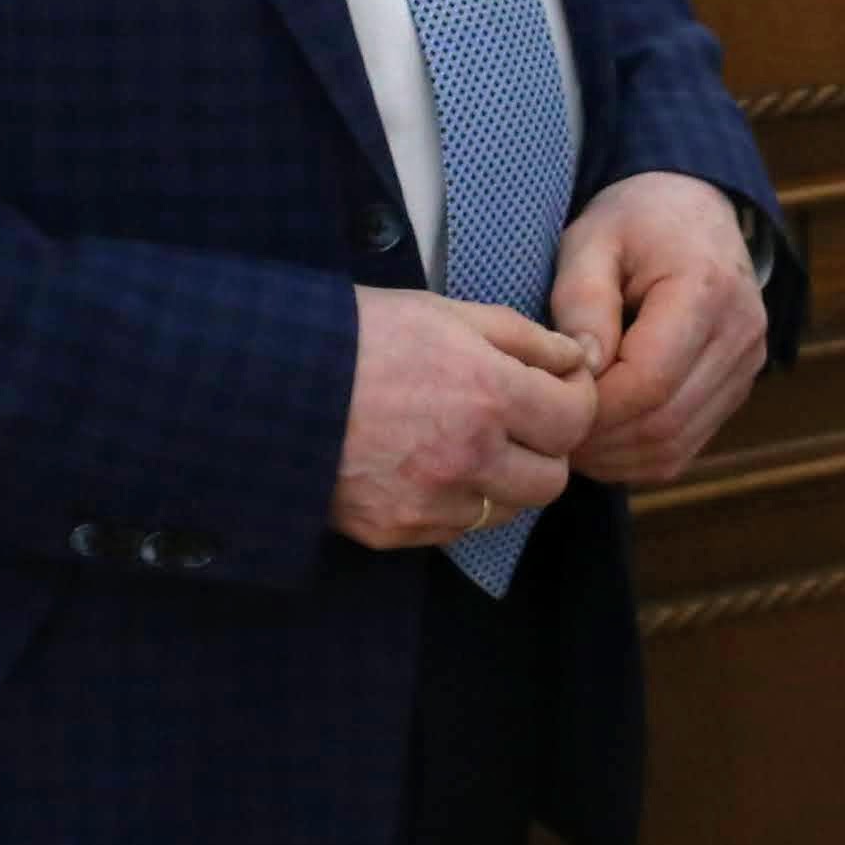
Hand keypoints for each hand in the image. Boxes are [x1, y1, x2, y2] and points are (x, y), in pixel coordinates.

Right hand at [332, 289, 593, 550]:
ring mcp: (431, 502)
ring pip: (506, 510)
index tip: (558, 388)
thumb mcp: (444, 312)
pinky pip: (454, 529)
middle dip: (545, 449)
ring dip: (502, 481)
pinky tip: (425, 464)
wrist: (267, 383)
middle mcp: (468, 458)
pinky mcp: (396, 532)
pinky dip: (454, 502)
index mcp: (488, 394)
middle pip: (551, 479)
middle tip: (518, 421)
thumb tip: (578, 359)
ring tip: (466, 442)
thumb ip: (523, 339)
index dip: (575, 401)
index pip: (575, 420)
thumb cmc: (358, 335)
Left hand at [544, 171, 768, 489]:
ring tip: (568, 435)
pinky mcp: (739, 387)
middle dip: (599, 439)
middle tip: (548, 429)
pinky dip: (637, 456)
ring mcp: (747, 365)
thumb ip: (582, 301)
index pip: (649, 381)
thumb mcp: (592, 239)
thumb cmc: (634, 220)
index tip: (547, 400)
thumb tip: (581, 371)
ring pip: (676, 446)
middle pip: (664, 422)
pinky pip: (686, 447)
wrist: (694, 209)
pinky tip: (600, 439)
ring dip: (615, 456)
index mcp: (705, 289)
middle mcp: (740, 333)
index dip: (594, 407)